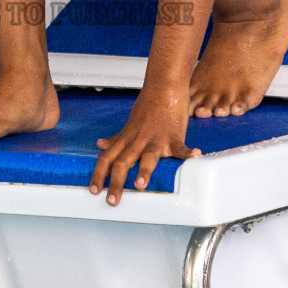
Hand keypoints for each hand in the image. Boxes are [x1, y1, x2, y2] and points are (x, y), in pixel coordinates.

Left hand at [90, 87, 200, 205]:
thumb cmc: (148, 105)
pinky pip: (180, 146)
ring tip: (140, 184)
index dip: (99, 174)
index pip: (107, 158)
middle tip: (111, 201)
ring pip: (147, 156)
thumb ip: (116, 138)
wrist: (163, 86)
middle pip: (123, 162)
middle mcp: (138, 141)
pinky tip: (194, 157)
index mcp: (127, 139)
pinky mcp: (173, 136)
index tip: (93, 190)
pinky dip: (187, 153)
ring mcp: (155, 139)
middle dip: (116, 183)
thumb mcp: (129, 124)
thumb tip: (100, 145)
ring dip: (144, 170)